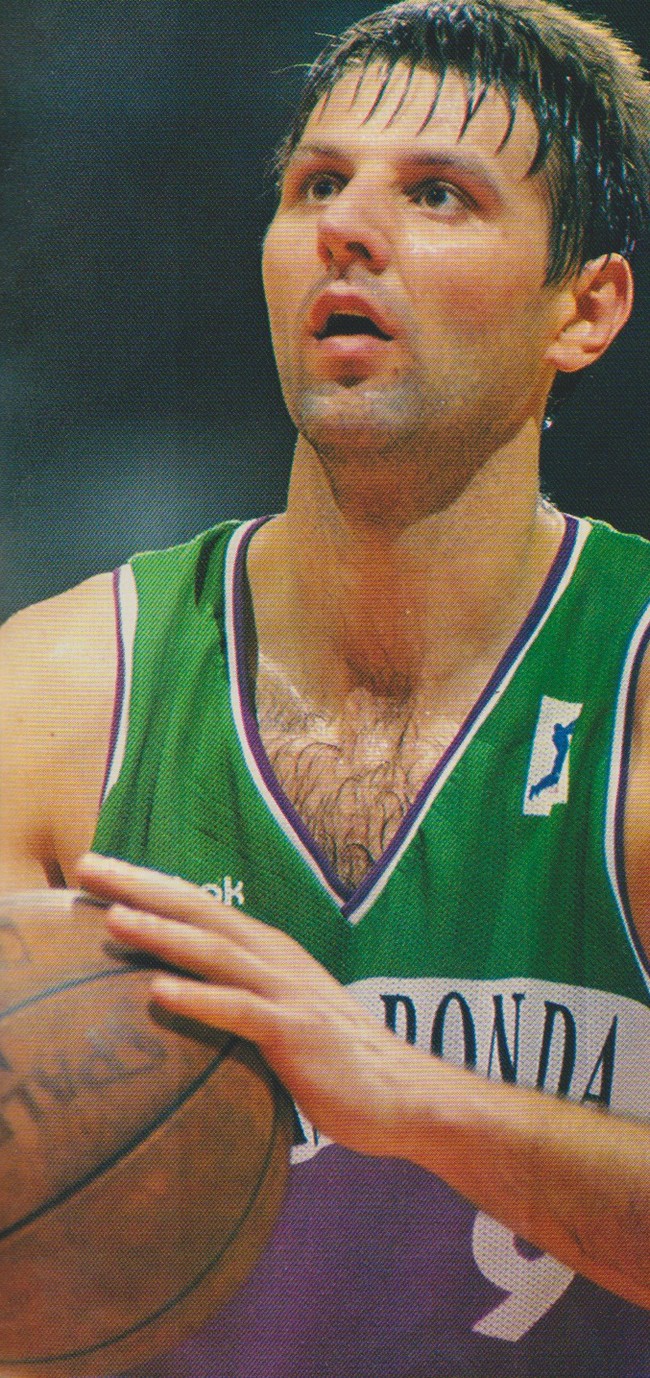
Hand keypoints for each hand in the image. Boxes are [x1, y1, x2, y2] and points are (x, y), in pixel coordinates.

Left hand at [75, 853, 422, 1157]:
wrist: (402, 1094)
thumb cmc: (332, 1060)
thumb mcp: (278, 1015)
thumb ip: (236, 997)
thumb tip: (174, 1001)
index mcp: (266, 950)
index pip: (198, 905)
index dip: (148, 883)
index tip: (96, 868)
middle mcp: (274, 958)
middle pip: (199, 911)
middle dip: (141, 886)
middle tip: (87, 866)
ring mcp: (287, 992)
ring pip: (215, 952)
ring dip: (163, 934)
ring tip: (114, 919)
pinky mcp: (296, 1032)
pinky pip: (240, 1012)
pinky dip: (199, 999)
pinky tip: (157, 994)